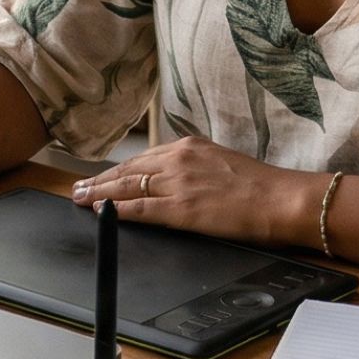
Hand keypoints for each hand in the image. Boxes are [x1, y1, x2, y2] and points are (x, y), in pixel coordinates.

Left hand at [69, 133, 316, 245]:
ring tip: (80, 199)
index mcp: (190, 147)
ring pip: (128, 187)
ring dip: (100, 194)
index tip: (103, 176)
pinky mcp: (182, 208)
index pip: (143, 158)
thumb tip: (176, 179)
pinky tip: (102, 211)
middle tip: (77, 188)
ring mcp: (178, 183)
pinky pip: (140, 209)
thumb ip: (195, 167)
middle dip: (101, 180)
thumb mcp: (222, 163)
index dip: (119, 170)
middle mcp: (179, 159)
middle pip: (129, 170)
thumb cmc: (260, 186)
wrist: (280, 199)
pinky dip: (117, 210)